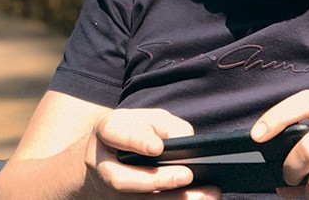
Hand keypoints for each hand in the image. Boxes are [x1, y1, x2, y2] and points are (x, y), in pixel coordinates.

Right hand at [84, 108, 220, 198]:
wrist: (110, 153)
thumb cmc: (138, 129)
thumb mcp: (150, 117)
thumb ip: (166, 126)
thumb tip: (186, 144)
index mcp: (108, 132)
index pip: (117, 134)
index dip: (137, 141)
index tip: (157, 147)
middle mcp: (103, 165)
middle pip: (123, 179)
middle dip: (157, 180)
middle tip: (188, 175)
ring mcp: (110, 191)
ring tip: (204, 195)